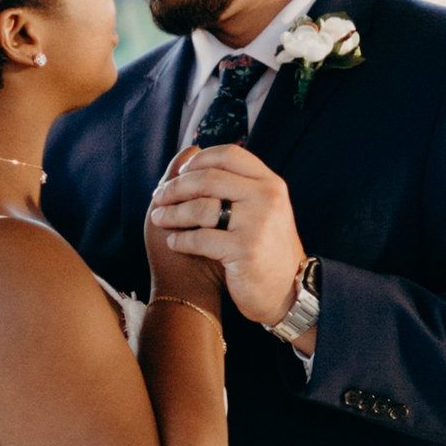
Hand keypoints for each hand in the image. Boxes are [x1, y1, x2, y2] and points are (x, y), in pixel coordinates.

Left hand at [150, 146, 307, 330]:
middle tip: (158, 197)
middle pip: (209, 179)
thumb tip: (189, 155)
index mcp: (270, 183)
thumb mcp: (262, 208)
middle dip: (176, 187)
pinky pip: (200, 239)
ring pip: (201, 208)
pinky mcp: (245, 250)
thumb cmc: (265, 247)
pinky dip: (181, 240)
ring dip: (172, 213)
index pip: (229, 155)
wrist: (287, 290)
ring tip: (158, 219)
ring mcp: (258, 224)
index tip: (178, 173)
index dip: (198, 160)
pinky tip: (173, 243)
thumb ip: (236, 183)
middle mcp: (267, 198)